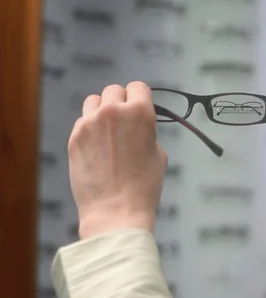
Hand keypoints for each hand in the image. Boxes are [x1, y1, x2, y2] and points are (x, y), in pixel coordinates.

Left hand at [68, 82, 166, 238]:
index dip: (140, 98)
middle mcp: (113, 112)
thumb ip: (147, 132)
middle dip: (120, 103)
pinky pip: (82, 122)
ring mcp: (90, 123)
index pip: (138, 87)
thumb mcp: (159, 154)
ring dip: (101, 111)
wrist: (116, 210)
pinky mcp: (74, 138)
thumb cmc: (144, 186)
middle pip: (114, 91)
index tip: (139, 108)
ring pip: (94, 102)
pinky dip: (90, 130)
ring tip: (108, 133)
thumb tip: (136, 127)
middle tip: (124, 123)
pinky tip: (97, 149)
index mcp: (140, 113)